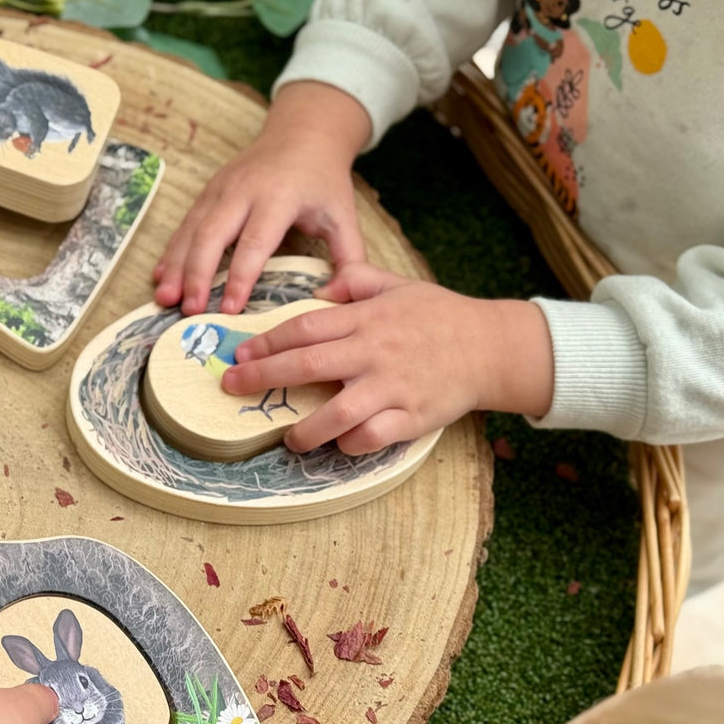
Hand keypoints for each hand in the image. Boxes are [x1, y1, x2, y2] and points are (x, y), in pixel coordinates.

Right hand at [153, 81, 370, 315]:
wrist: (303, 134)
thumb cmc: (323, 181)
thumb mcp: (344, 215)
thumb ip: (349, 257)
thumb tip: (344, 300)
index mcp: (279, 197)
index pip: (255, 242)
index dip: (241, 276)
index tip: (230, 309)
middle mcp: (244, 191)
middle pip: (213, 235)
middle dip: (198, 274)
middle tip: (189, 310)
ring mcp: (221, 189)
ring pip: (192, 230)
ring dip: (176, 266)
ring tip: (165, 299)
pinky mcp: (208, 192)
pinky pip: (185, 224)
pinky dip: (171, 251)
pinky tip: (161, 276)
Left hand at [223, 263, 553, 453]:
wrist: (492, 347)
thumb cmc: (438, 316)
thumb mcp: (397, 285)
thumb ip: (355, 281)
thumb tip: (317, 289)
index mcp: (367, 319)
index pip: (305, 327)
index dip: (267, 340)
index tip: (240, 352)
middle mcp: (375, 352)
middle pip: (308, 364)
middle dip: (262, 377)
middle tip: (231, 386)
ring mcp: (393, 386)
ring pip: (338, 413)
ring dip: (305, 428)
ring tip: (288, 437)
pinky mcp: (412, 417)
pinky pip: (372, 436)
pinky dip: (351, 443)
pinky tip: (339, 443)